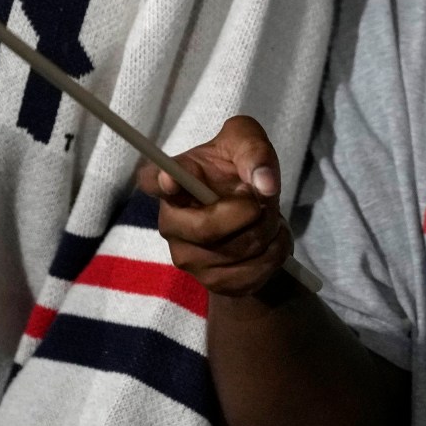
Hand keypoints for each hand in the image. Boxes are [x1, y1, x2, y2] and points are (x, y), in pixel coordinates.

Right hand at [135, 116, 292, 299]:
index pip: (151, 182)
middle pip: (206, 228)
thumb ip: (254, 151)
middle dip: (248, 213)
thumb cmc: (241, 170)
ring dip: (267, 230)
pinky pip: (252, 272)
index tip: (170, 179)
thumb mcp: (249, 143)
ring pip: (237, 251)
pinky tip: (270, 239)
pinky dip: (274, 253)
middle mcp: (170, 223)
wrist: (254, 215)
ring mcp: (187, 258)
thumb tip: (264, 185)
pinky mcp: (212, 283)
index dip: (159, 183)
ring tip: (267, 217)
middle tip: (261, 201)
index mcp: (172, 181)